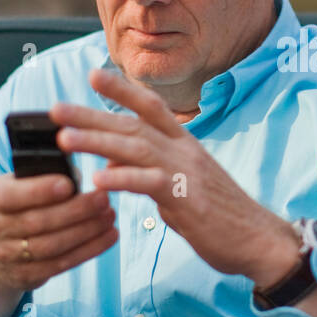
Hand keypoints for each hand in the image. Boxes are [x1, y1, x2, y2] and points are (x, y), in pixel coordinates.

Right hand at [0, 171, 117, 293]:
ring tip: (110, 216)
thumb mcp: (20, 184)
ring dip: (87, 231)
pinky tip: (109, 236)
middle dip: (76, 210)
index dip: (40, 191)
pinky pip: (61, 264)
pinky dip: (89, 250)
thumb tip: (76, 172)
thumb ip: (44, 174)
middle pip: (38, 222)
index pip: (12, 195)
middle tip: (104, 199)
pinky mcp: (25, 276)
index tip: (69, 184)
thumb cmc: (19, 206)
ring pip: (52, 245)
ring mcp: (7, 256)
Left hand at [49, 70, 301, 286]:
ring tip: (64, 138)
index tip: (92, 75)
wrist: (261, 241)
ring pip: (137, 148)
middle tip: (55, 109)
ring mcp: (187, 173)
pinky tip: (97, 181)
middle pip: (134, 124)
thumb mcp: (182, 189)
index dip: (122, 90)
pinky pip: (150, 184)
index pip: (151, 107)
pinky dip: (123, 179)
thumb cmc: (222, 218)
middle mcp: (185, 152)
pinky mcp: (188, 199)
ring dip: (98, 141)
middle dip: (92, 115)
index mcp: (185, 145)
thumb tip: (112, 168)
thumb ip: (148, 174)